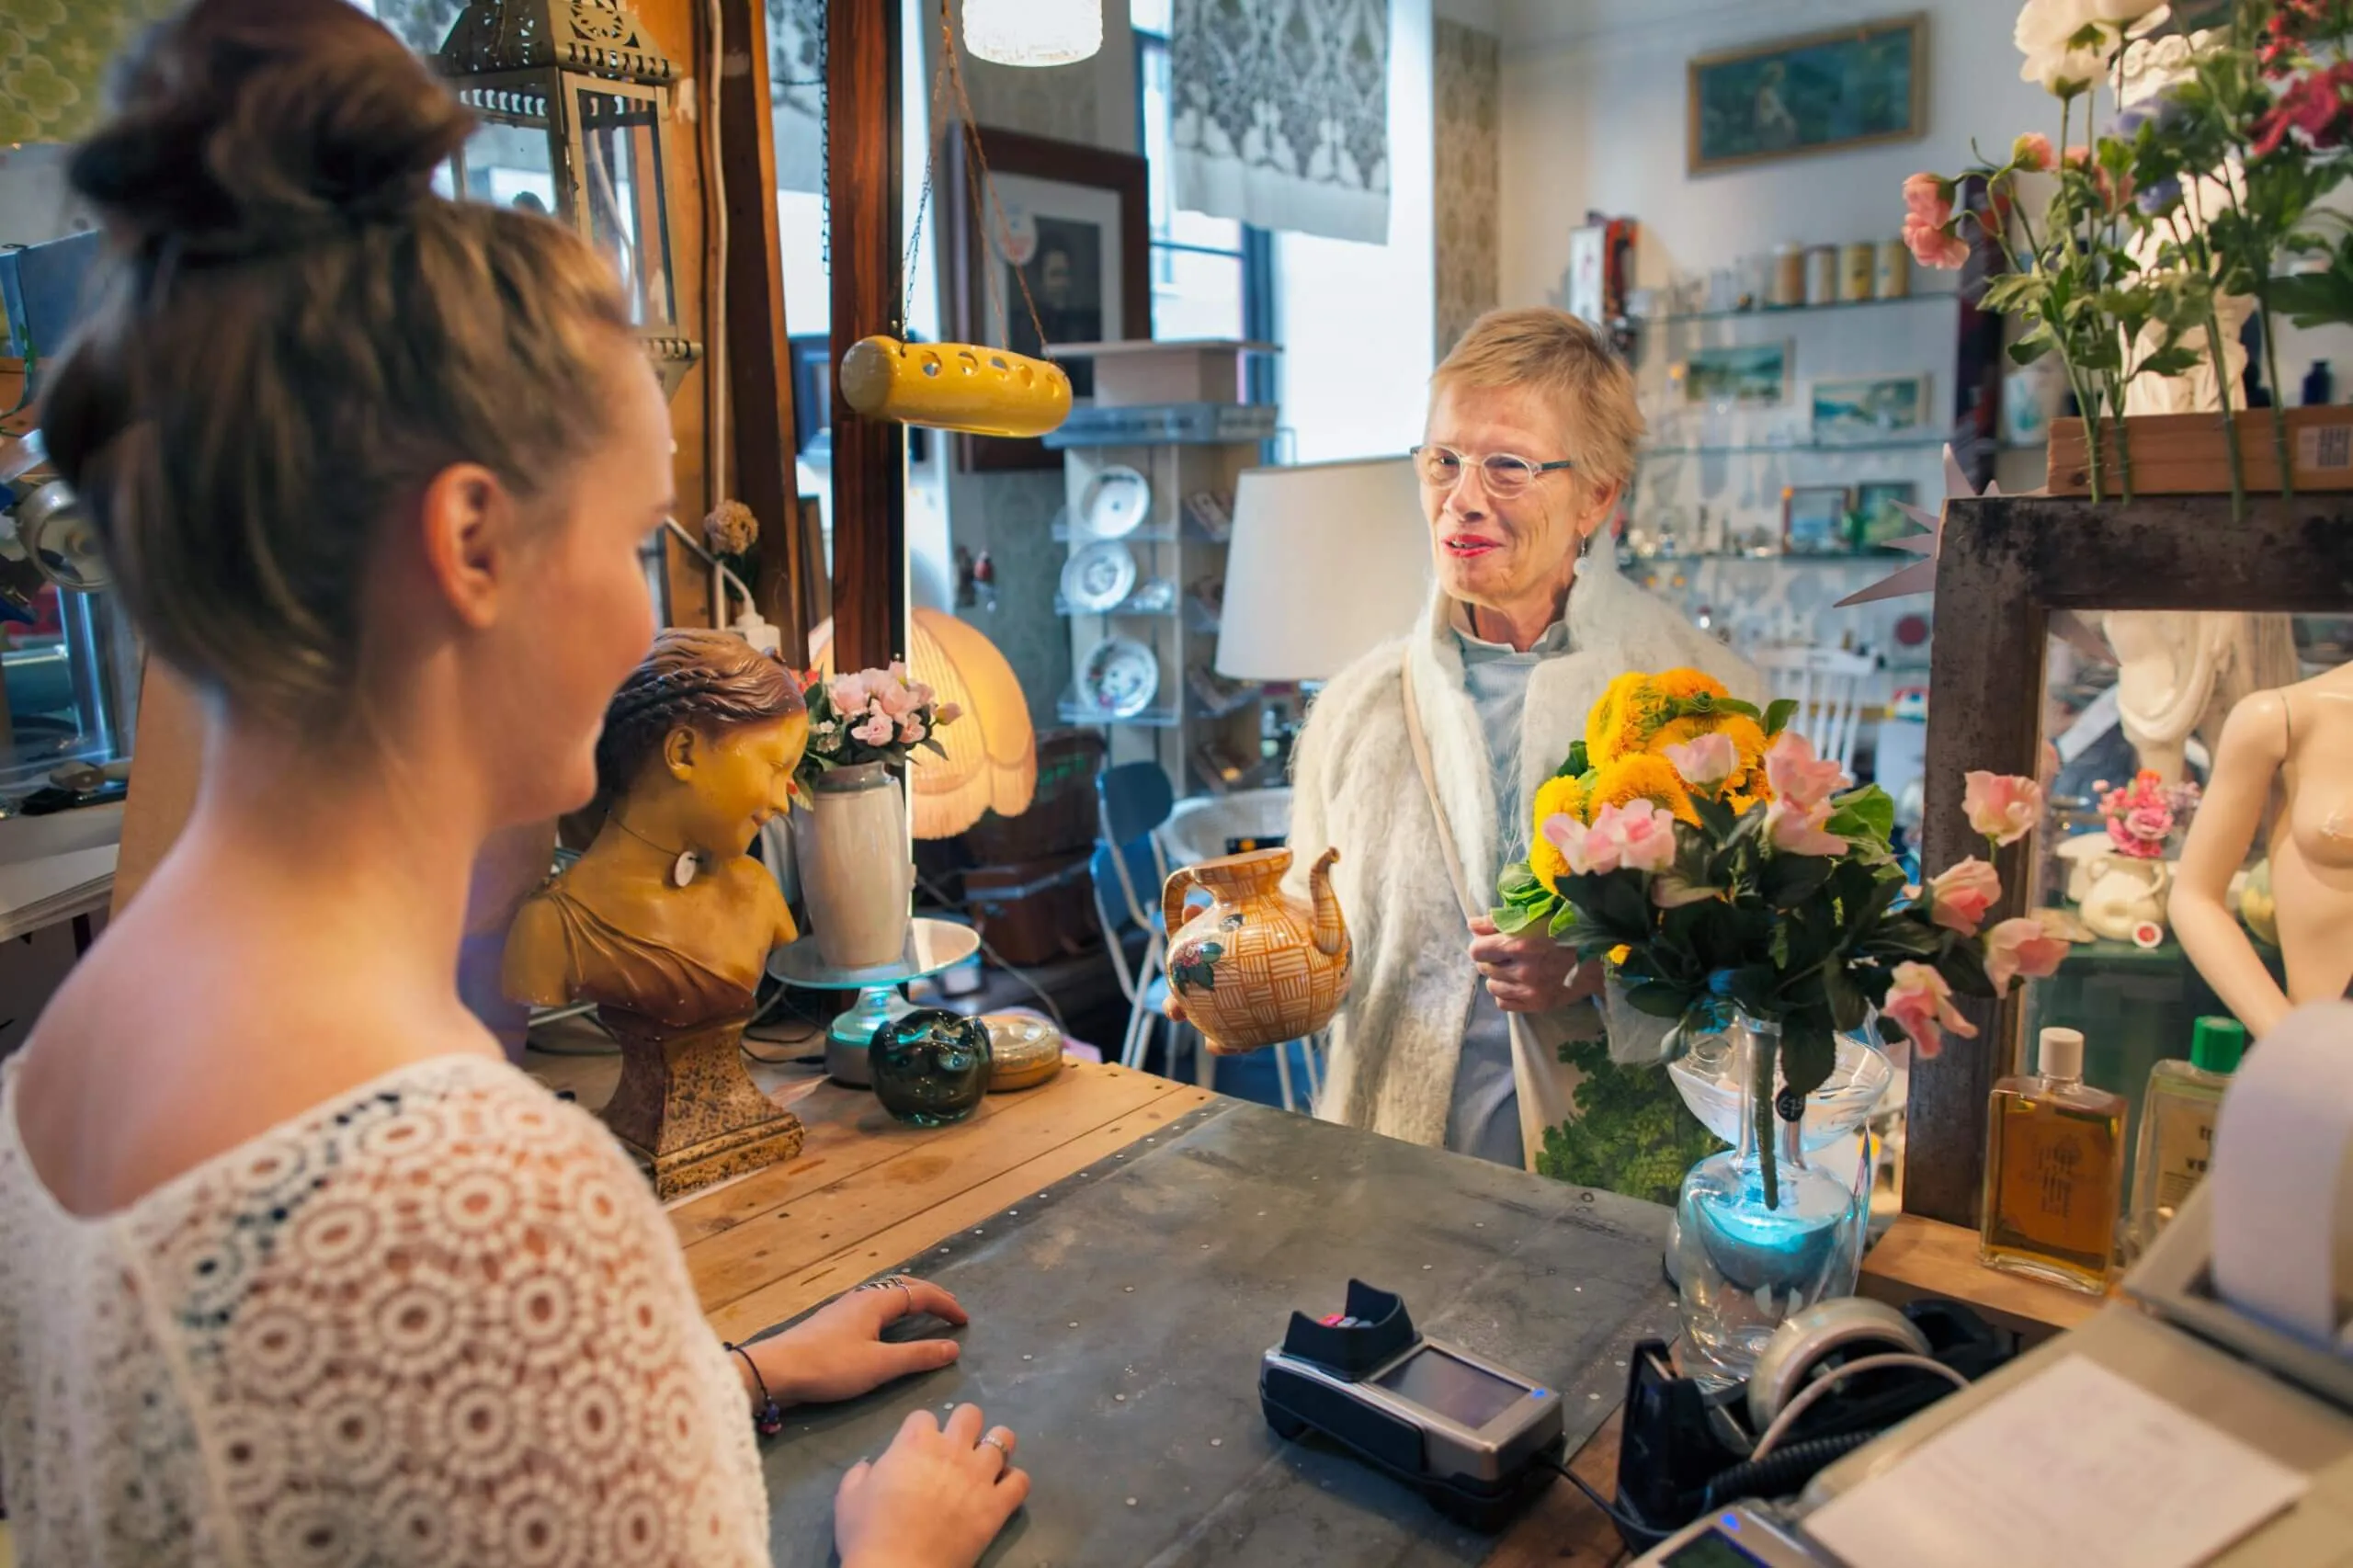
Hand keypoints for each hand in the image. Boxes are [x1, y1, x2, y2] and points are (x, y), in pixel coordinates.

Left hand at [745, 1276, 966, 1406]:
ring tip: (923, 1313)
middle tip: (949, 1309)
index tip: (964, 1320)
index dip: (946, 1305)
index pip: (921, 1294)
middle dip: (930, 1296)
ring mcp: (845, 1306)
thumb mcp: (880, 1365)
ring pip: (886, 1294)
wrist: (777, 1370)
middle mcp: (863, 1296)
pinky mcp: (832, 1321)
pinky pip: (873, 1305)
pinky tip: (885, 1326)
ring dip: (909, 1300)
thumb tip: (953, 1347)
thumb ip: (917, 1356)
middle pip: (904, 1287)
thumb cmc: (830, 1366)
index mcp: (877, 1301)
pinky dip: (891, 1310)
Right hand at [836, 1403, 1029, 1567]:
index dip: (920, 1431)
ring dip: (995, 1447)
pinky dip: (1014, 1482)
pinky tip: (1002, 1491)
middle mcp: (952, 1449)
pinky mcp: (998, 1504)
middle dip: (964, 1426)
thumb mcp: (848, 1497)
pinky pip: (1021, 1480)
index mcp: (915, 1442)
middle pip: (970, 1414)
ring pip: (1004, 1438)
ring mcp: (980, 1475)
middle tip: (956, 1448)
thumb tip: (870, 1467)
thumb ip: (860, 1474)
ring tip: (986, 1463)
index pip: (923, 1416)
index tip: (916, 1448)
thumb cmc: (868, 1533)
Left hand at [1468, 916, 1601, 1013]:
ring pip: (1493, 987)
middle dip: (1491, 959)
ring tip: (1513, 967)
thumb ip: (1500, 921)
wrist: (1601, 956)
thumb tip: (1472, 925)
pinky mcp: (1539, 1006)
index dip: (1481, 945)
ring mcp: (1531, 991)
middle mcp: (1523, 971)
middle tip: (1505, 953)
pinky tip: (1519, 983)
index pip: (1476, 951)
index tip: (1490, 942)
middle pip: (1484, 968)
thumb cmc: (1566, 928)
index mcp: (1520, 944)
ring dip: (1498, 977)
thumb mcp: (1534, 916)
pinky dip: (1507, 993)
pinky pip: (1504, 1004)